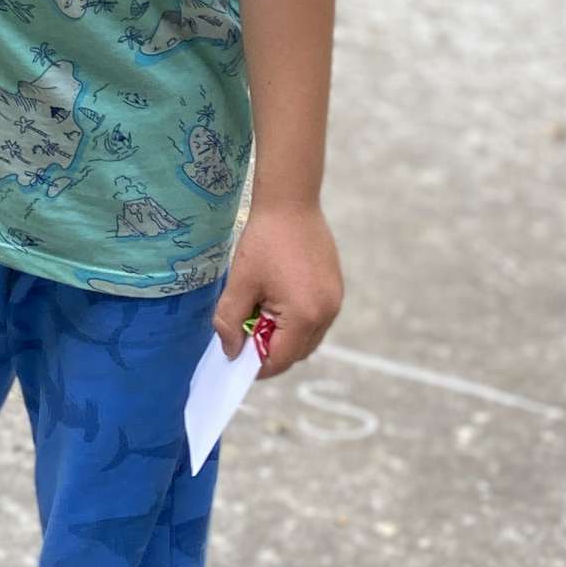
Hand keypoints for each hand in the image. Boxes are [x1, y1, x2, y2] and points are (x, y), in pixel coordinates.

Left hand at [215, 200, 341, 377]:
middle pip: (297, 352)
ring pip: (308, 338)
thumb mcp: (240, 283)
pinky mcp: (335, 289)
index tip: (236, 358)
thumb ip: (230, 321)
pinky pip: (316, 320)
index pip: (280, 359)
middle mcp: (327, 313)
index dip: (256, 365)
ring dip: (284, 336)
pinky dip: (296, 321)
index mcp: (305, 315)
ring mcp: (335, 301)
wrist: (291, 202)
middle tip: (244, 333)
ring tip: (260, 312)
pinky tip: (275, 299)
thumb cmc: (264, 241)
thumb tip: (231, 351)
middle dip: (270, 351)